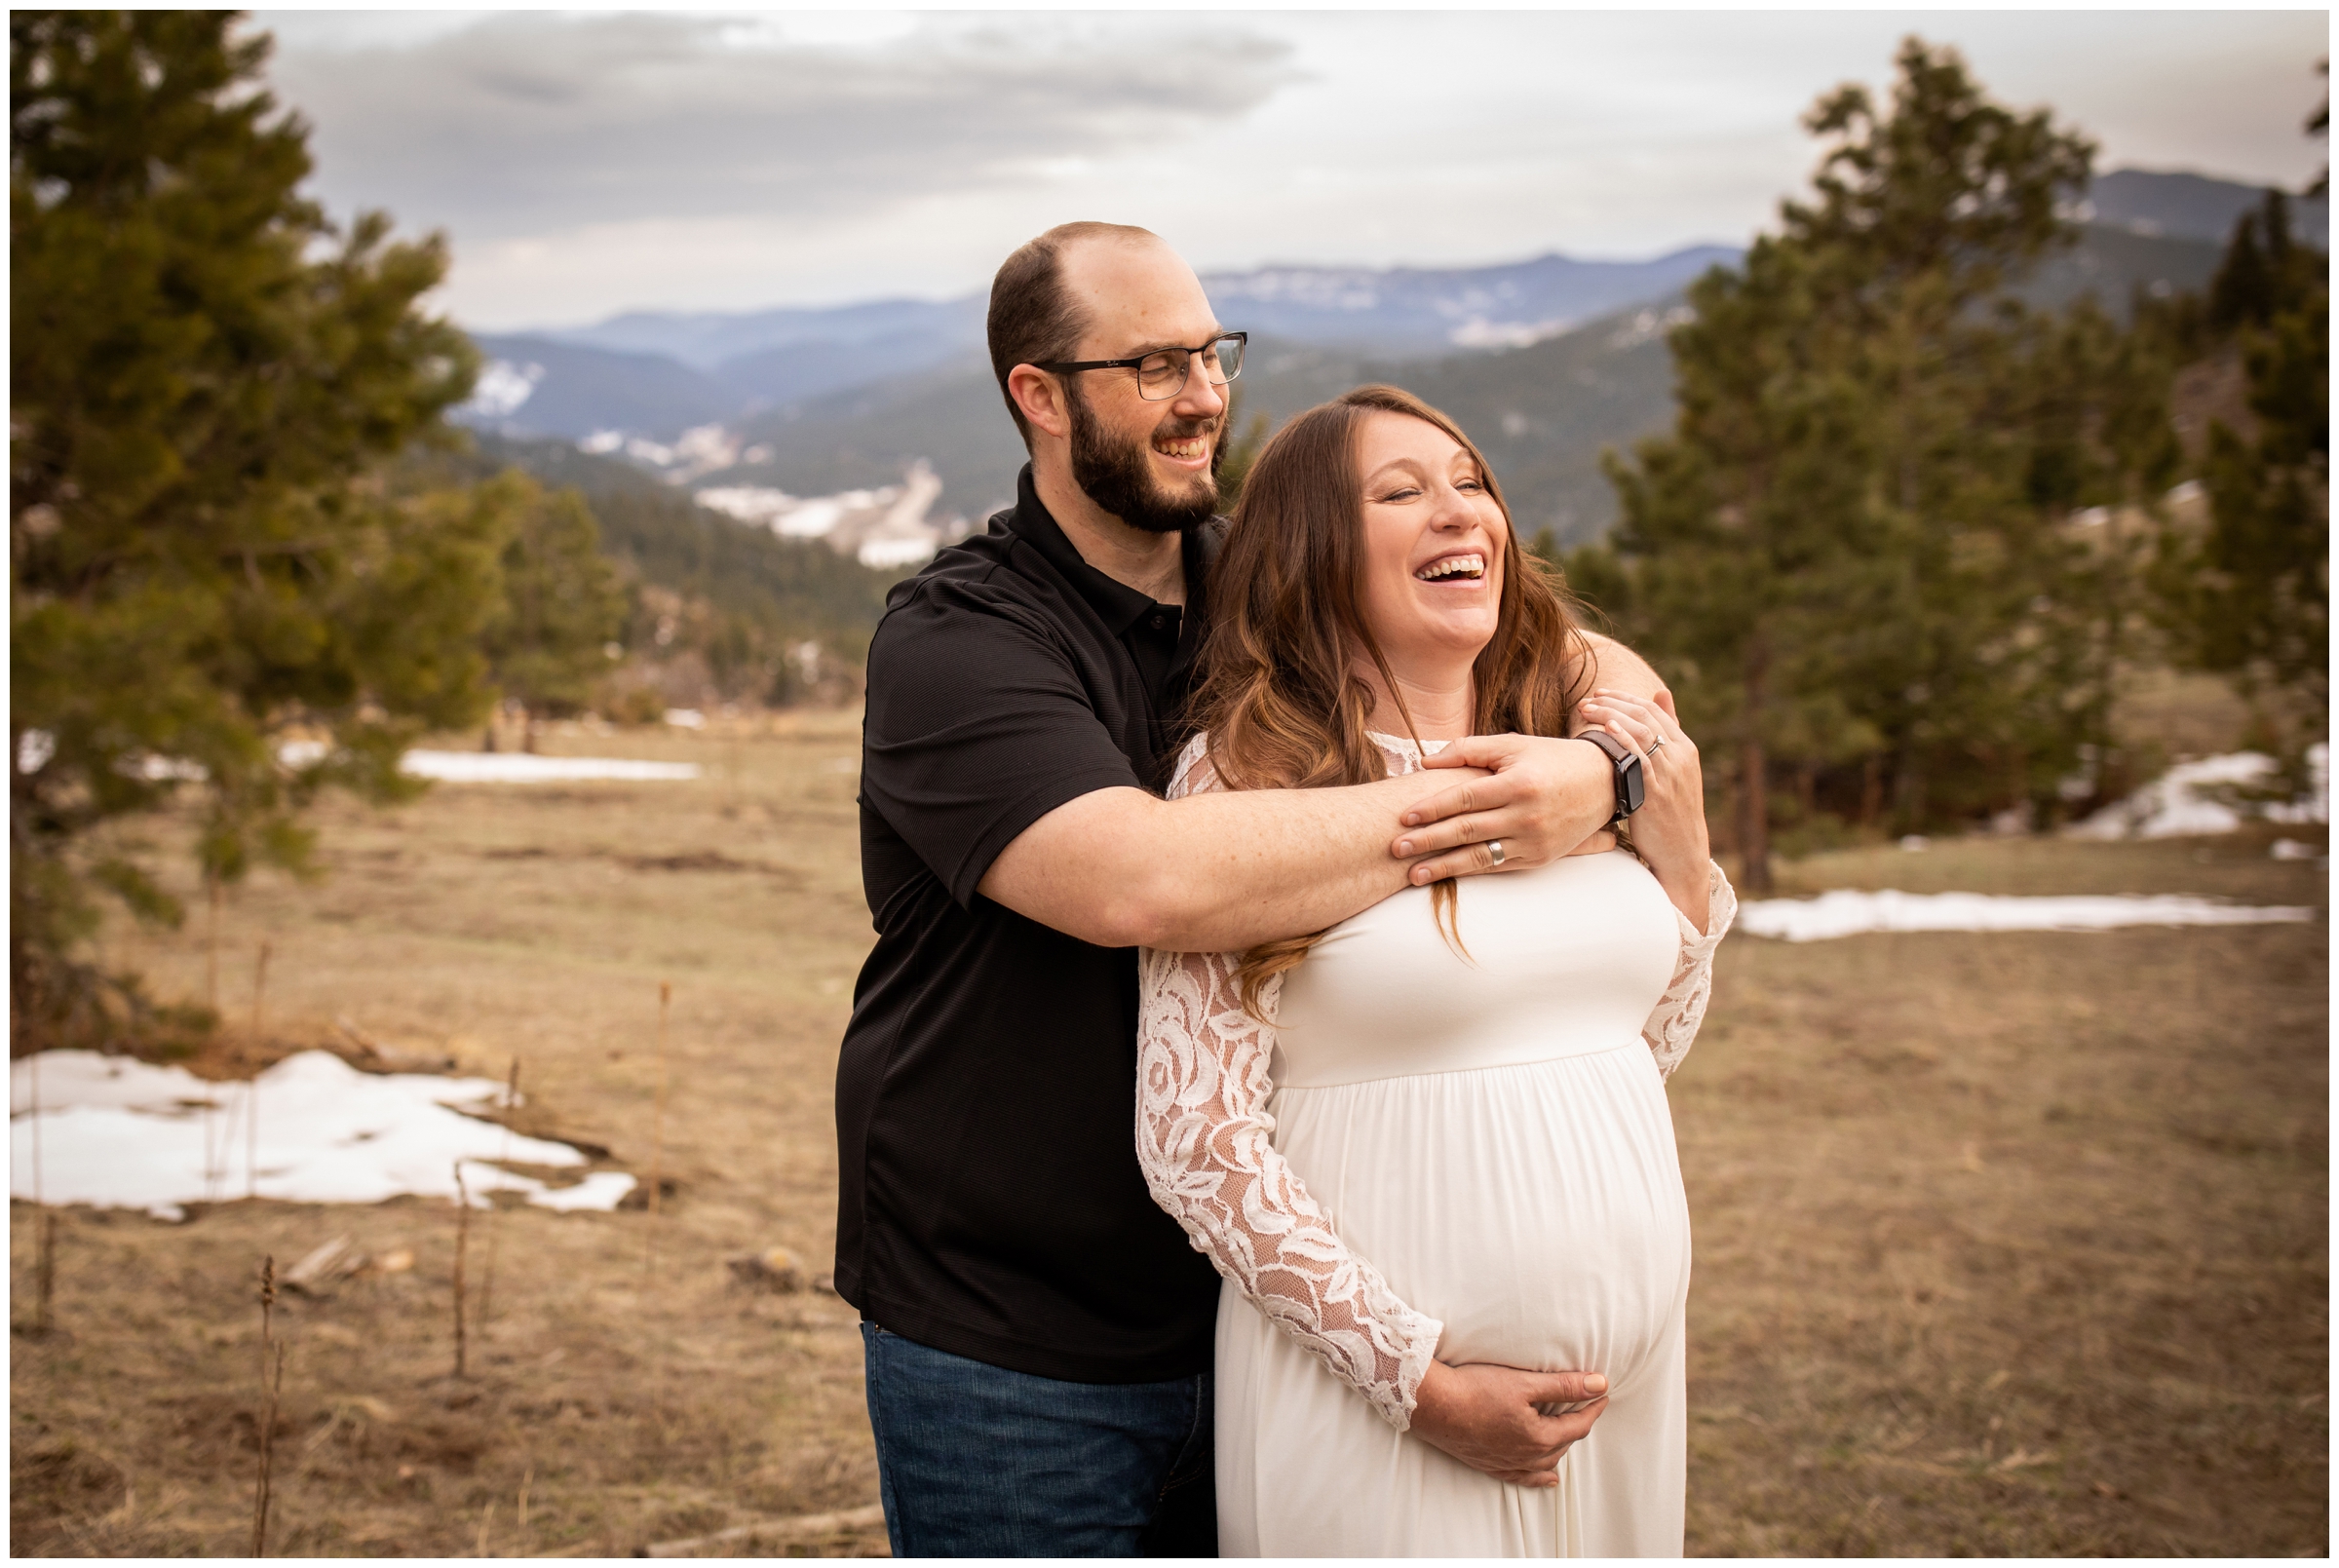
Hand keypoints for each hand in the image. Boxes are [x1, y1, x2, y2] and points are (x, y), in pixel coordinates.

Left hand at [1393, 735, 1617, 883]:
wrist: (1605, 782)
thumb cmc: (1552, 758)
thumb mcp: (1514, 744)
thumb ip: (1469, 749)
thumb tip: (1425, 761)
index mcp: (1517, 782)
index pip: (1465, 797)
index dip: (1432, 808)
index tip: (1404, 816)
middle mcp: (1526, 814)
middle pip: (1466, 829)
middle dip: (1427, 840)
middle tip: (1395, 848)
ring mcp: (1534, 840)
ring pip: (1480, 856)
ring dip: (1443, 866)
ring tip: (1412, 873)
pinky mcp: (1540, 858)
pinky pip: (1498, 866)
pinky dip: (1469, 872)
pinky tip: (1445, 874)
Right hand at [1408, 1359, 1609, 1486]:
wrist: (1434, 1406)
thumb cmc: (1476, 1390)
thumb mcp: (1525, 1383)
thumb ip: (1564, 1386)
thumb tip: (1599, 1384)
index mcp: (1540, 1437)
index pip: (1578, 1424)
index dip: (1593, 1407)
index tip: (1602, 1393)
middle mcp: (1527, 1456)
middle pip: (1564, 1443)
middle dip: (1577, 1425)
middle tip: (1585, 1406)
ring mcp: (1508, 1463)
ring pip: (1546, 1461)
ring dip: (1561, 1447)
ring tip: (1569, 1435)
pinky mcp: (1490, 1465)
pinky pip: (1523, 1477)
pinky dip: (1539, 1476)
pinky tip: (1547, 1477)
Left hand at [1575, 688, 1710, 929]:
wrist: (1682, 853)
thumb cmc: (1672, 813)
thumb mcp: (1676, 771)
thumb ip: (1668, 735)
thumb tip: (1661, 694)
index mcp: (1685, 749)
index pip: (1654, 709)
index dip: (1625, 697)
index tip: (1599, 693)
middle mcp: (1680, 757)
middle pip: (1646, 716)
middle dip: (1613, 702)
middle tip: (1586, 701)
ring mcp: (1670, 775)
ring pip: (1642, 732)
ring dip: (1611, 716)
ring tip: (1586, 710)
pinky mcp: (1657, 794)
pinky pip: (1641, 760)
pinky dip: (1625, 741)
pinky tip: (1607, 730)